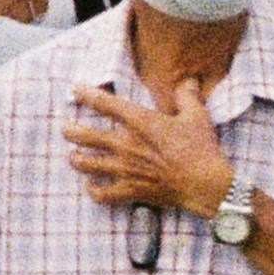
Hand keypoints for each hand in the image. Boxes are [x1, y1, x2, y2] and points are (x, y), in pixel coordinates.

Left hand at [62, 79, 235, 217]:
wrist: (206, 184)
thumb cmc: (202, 149)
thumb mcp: (198, 117)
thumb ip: (187, 97)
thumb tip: (188, 81)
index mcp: (140, 123)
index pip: (105, 104)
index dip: (87, 94)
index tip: (76, 90)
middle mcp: (126, 145)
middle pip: (83, 136)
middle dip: (70, 131)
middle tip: (67, 129)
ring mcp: (125, 169)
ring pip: (84, 164)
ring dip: (76, 160)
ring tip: (74, 157)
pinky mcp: (130, 190)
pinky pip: (101, 193)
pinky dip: (94, 190)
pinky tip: (93, 186)